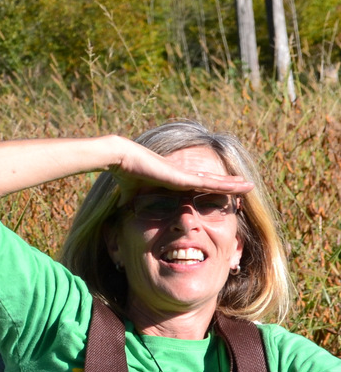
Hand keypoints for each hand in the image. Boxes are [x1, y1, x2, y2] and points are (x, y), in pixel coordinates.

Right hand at [114, 143, 254, 194]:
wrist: (123, 159)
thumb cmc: (125, 174)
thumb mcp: (131, 194)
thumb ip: (131, 202)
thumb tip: (121, 212)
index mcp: (172, 181)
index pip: (196, 185)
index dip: (209, 188)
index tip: (218, 192)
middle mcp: (183, 176)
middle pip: (210, 181)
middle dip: (226, 184)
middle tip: (242, 186)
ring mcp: (186, 176)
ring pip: (216, 182)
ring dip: (234, 184)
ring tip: (250, 186)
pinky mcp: (186, 178)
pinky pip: (213, 184)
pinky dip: (229, 186)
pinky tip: (242, 186)